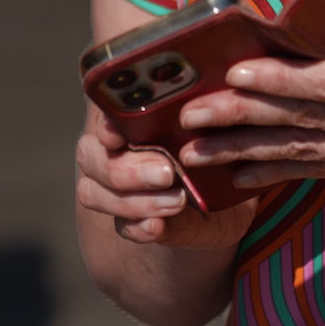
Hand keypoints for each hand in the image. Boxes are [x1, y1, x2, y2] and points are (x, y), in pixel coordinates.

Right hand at [75, 105, 260, 248]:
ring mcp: (113, 188)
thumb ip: (200, 111)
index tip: (118, 134)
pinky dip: (137, 227)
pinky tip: (157, 226)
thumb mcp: (215, 122)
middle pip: (92, 158)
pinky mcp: (130, 221)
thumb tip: (201, 98)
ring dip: (136, 200)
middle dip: (128, 168)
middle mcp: (111, 149)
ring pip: (95, 194)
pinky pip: (121, 226)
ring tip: (178, 200)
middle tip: (167, 172)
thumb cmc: (219, 140)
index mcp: (127, 115)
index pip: (102, 114)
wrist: (233, 193)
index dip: (104, 124)